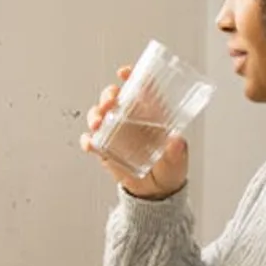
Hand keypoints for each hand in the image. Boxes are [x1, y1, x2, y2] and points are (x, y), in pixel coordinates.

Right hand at [79, 66, 188, 200]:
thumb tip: (176, 141)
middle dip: (108, 95)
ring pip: (99, 114)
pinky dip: (88, 140)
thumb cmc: (170, 168)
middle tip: (109, 102)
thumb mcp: (177, 159)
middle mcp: (130, 119)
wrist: (155, 192)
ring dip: (95, 114)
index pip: (139, 88)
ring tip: (98, 123)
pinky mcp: (105, 149)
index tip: (124, 73)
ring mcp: (115, 133)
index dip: (131, 77)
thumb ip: (177, 150)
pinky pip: (92, 140)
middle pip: (114, 97)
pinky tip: (91, 143)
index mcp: (150, 114)